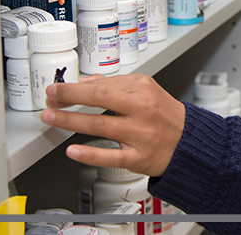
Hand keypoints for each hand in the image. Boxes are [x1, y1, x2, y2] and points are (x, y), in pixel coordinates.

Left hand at [40, 74, 184, 176]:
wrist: (189, 141)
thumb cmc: (166, 115)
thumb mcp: (146, 90)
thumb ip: (116, 85)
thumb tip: (86, 83)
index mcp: (142, 89)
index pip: (102, 84)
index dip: (75, 87)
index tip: (58, 88)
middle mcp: (141, 110)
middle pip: (100, 98)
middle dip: (70, 97)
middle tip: (51, 98)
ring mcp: (139, 134)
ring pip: (100, 126)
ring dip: (70, 122)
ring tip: (51, 118)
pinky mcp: (137, 157)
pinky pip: (110, 156)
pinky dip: (89, 153)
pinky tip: (72, 150)